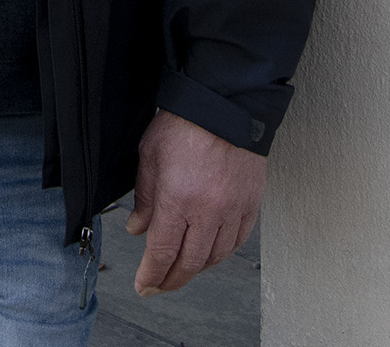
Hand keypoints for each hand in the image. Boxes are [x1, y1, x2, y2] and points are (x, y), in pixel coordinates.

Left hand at [120, 109, 263, 295]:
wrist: (224, 104)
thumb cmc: (185, 122)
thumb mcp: (150, 156)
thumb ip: (145, 198)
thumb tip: (138, 228)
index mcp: (178, 199)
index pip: (163, 253)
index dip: (152, 275)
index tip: (144, 285)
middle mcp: (208, 210)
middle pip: (190, 263)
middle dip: (172, 280)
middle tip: (160, 286)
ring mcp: (233, 208)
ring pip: (216, 256)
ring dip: (197, 268)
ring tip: (183, 270)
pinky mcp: (251, 203)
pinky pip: (239, 240)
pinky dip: (223, 252)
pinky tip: (212, 252)